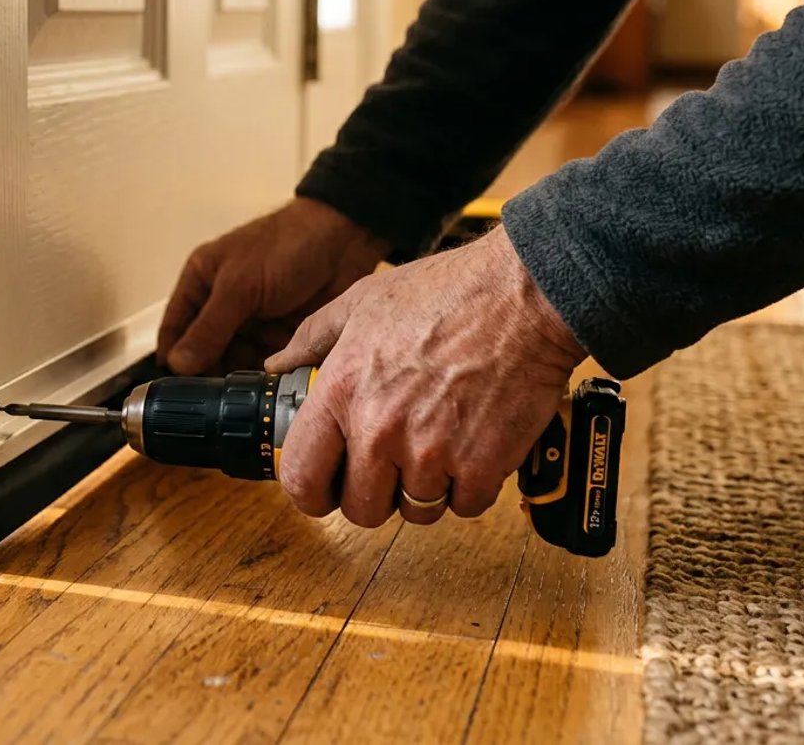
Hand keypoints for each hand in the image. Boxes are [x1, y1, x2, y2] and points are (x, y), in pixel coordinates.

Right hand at [157, 198, 388, 375]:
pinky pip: (266, 362)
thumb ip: (209, 329)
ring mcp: (253, 321)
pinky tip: (274, 379)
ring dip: (244, 373)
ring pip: (237, 361)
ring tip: (253, 382)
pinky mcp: (281, 334)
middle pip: (206, 353)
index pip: (174, 330)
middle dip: (213, 371)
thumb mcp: (240, 287)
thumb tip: (177, 365)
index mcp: (201, 283)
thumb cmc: (284, 248)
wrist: (345, 239)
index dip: (172, 361)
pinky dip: (269, 372)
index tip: (177, 392)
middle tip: (220, 396)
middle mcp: (222, 305)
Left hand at [264, 225, 586, 527]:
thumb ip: (312, 338)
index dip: (313, 492)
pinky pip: (464, 505)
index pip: (302, 480)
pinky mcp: (481, 466)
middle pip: (361, 509)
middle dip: (376, 493)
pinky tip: (473, 447)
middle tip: (393, 465)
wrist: (524, 296)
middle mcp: (380, 430)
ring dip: (426, 488)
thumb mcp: (363, 302)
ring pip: (416, 510)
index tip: (326, 488)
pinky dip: (470, 486)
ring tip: (439, 445)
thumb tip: (279, 366)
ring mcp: (431, 453)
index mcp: (342, 392)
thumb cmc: (447, 292)